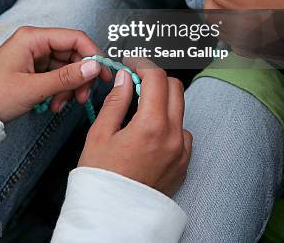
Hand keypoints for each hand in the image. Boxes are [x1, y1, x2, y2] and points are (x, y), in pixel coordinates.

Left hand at [0, 26, 110, 121]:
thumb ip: (67, 77)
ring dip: (69, 87)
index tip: (103, 73)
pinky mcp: (33, 69)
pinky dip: (59, 90)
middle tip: (83, 97)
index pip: (75, 37)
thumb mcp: (34, 88)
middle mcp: (36, 42)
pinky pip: (56, 76)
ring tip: (61, 105)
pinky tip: (54, 104)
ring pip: (66, 67)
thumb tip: (96, 67)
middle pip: (73, 53)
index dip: (92, 54)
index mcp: (34, 37)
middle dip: (80, 76)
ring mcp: (35, 56)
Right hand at [78, 60, 191, 197]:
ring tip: (140, 109)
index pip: (157, 78)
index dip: (143, 65)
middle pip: (175, 88)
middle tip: (136, 82)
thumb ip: (115, 101)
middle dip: (156, 79)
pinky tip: (150, 133)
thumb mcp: (99, 135)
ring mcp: (182, 152)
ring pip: (181, 110)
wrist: (112, 218)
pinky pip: (183, 134)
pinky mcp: (183, 165)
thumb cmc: (101, 179)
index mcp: (151, 126)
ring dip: (163, 102)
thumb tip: (125, 78)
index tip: (131, 65)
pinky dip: (170, 125)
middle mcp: (173, 136)